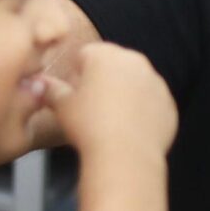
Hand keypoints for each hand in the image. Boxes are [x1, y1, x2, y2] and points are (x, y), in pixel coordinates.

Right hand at [47, 42, 176, 160]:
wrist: (125, 156)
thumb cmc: (90, 127)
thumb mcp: (62, 107)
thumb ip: (51, 90)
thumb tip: (41, 84)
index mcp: (105, 55)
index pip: (86, 54)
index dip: (77, 72)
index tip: (74, 89)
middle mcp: (134, 62)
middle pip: (114, 65)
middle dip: (103, 80)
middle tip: (90, 106)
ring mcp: (155, 82)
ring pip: (135, 83)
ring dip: (124, 94)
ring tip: (110, 120)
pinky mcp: (168, 104)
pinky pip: (152, 103)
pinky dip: (142, 112)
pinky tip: (128, 129)